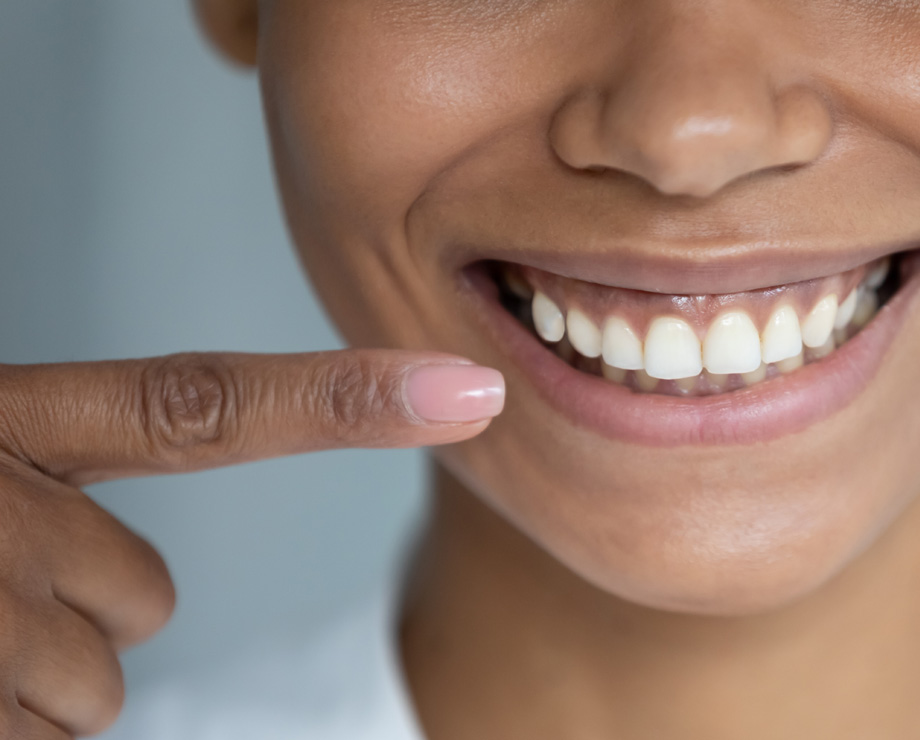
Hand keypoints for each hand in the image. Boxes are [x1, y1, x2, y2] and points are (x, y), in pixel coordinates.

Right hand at [0, 350, 503, 737]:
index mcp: (9, 424)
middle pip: (148, 593)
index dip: (342, 403)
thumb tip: (133, 582)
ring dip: (32, 681)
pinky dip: (8, 730)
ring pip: (100, 686)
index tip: (468, 392)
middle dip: (85, 609)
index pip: (201, 408)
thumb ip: (50, 484)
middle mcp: (4, 512)